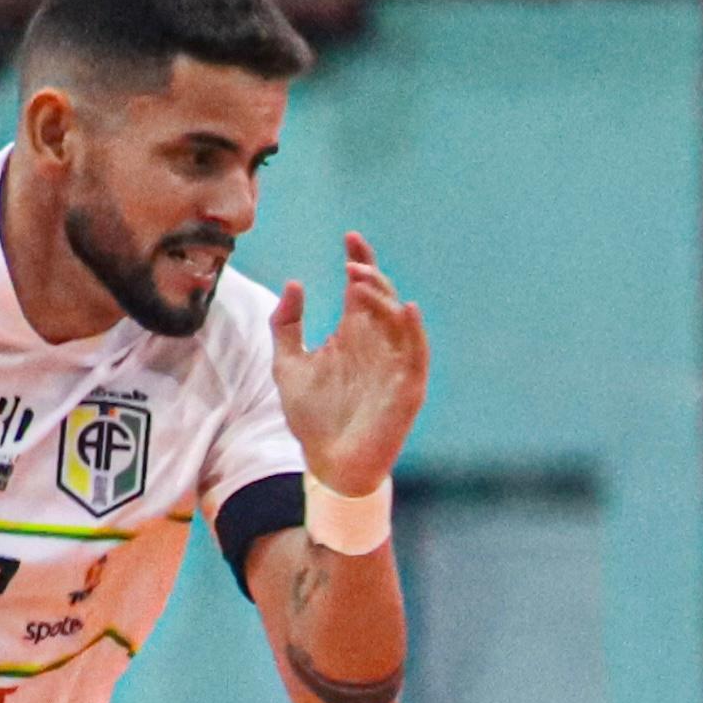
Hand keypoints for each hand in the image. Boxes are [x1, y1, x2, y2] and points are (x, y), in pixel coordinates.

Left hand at [269, 232, 427, 494]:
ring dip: (384, 298)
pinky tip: (405, 309)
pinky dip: (414, 331)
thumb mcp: (287, 365)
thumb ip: (286, 325)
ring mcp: (393, 364)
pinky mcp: (407, 387)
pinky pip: (417, 354)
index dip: (359, 261)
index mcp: (352, 334)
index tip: (349, 238)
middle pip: (381, 298)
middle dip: (369, 277)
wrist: (327, 463)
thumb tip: (295, 283)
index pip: (360, 289)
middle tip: (350, 267)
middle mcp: (377, 344)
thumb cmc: (311, 418)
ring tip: (360, 284)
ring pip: (397, 319)